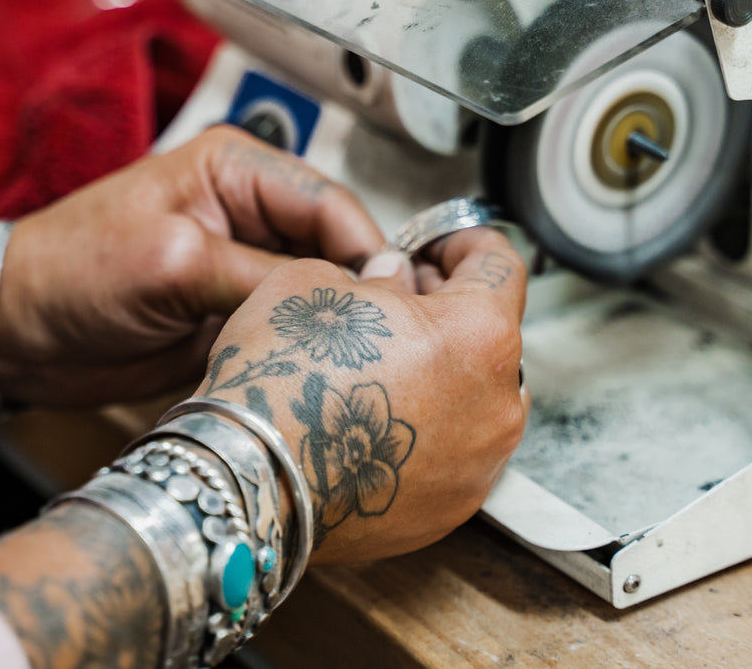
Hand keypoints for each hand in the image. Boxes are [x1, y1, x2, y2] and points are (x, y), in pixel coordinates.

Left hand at [0, 126, 385, 404]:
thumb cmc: (70, 271)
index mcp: (237, 170)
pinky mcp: (232, 316)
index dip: (368, 249)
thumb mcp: (174, 261)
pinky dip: (304, 353)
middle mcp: (249, 214)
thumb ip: (260, 274)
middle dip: (359, 292)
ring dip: (334, 327)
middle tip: (387, 340)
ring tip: (365, 364)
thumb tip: (339, 293)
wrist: (13, 332)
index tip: (394, 298)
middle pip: (335, 249)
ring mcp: (242, 268)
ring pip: (317, 295)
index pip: (331, 201)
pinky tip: (323, 378)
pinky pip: (287, 332)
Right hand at [193, 226, 527, 563]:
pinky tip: (376, 421)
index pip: (499, 266)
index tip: (439, 247)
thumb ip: (375, 275)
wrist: (252, 481)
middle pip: (492, 336)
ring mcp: (481, 463)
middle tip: (397, 304)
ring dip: (444, 375)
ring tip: (385, 368)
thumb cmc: (284, 379)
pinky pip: (455, 452)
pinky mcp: (454, 507)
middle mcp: (498, 403)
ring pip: (477, 399)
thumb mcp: (316, 283)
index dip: (464, 243)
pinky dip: (428, 431)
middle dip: (448, 312)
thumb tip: (393, 280)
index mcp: (479, 333)